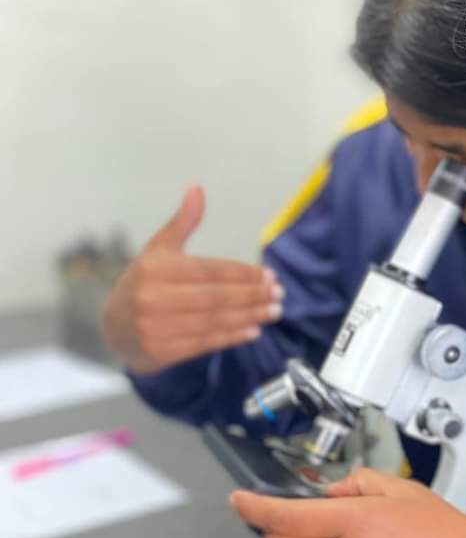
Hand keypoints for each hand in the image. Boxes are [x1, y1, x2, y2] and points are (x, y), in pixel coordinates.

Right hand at [102, 187, 283, 374]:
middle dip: (252, 295)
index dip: (242, 274)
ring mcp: (156, 327)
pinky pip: (205, 343)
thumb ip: (181, 223)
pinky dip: (232, 337)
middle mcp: (153, 297)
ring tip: (274, 311)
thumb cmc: (143, 283)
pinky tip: (254, 330)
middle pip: (215, 297)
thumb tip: (197, 187)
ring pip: (214, 321)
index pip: (209, 270)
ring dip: (249, 316)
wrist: (114, 329)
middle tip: (279, 294)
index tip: (269, 275)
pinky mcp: (162, 351)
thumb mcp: (158, 250)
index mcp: (155, 268)